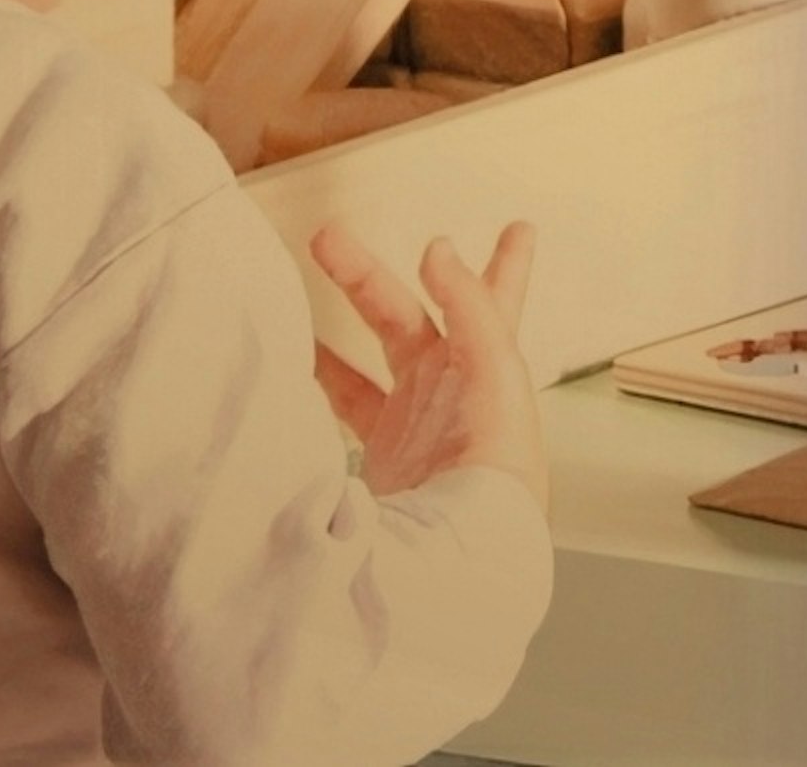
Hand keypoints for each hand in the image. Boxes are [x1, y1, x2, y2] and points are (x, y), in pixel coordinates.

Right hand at [310, 220, 547, 512]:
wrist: (458, 577)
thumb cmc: (496, 485)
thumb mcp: (495, 382)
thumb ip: (470, 311)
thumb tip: (439, 249)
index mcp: (490, 377)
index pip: (496, 307)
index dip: (505, 267)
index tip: (519, 229)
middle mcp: (451, 399)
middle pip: (405, 320)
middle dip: (366, 278)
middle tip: (328, 237)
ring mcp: (409, 432)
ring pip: (367, 363)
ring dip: (334, 330)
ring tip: (297, 295)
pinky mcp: (377, 467)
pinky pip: (342, 412)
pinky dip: (317, 385)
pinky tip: (287, 364)